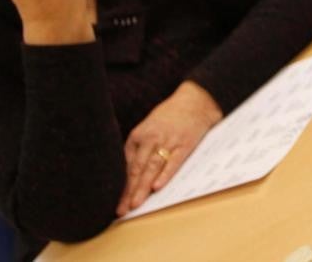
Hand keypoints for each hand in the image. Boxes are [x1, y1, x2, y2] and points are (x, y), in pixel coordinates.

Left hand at [117, 81, 221, 215]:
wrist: (195, 102)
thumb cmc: (170, 117)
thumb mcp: (148, 128)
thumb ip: (138, 149)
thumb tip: (128, 174)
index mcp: (138, 135)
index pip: (127, 165)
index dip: (121, 186)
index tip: (116, 203)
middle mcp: (151, 139)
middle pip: (137, 169)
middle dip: (128, 191)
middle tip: (121, 210)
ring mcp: (168, 141)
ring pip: (152, 168)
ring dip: (142, 187)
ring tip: (135, 204)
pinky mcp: (185, 144)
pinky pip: (173, 162)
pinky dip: (165, 174)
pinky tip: (157, 187)